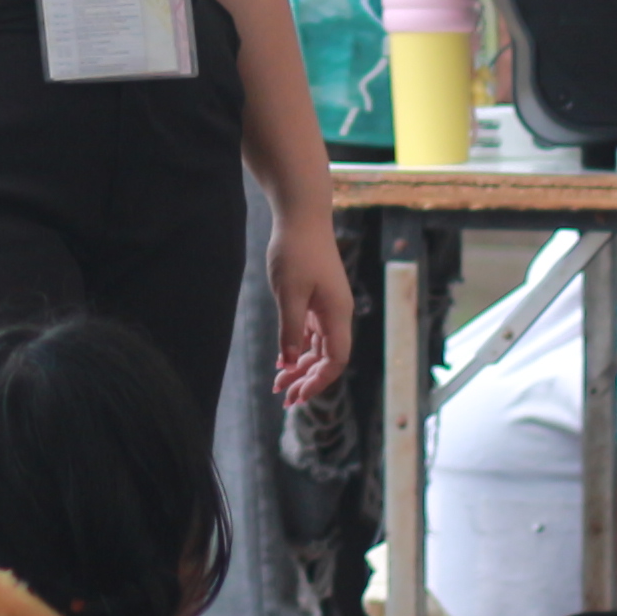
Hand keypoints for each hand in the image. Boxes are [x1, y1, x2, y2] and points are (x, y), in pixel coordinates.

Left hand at [269, 212, 351, 405]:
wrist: (302, 216)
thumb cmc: (295, 251)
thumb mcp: (288, 293)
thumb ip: (290, 329)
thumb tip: (289, 364)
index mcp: (337, 314)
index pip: (336, 360)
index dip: (318, 382)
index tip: (297, 396)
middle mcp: (337, 314)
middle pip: (328, 358)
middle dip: (308, 380)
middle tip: (284, 400)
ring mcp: (328, 306)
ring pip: (319, 347)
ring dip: (301, 367)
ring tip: (279, 385)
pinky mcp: (317, 299)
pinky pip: (311, 333)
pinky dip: (298, 348)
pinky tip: (283, 361)